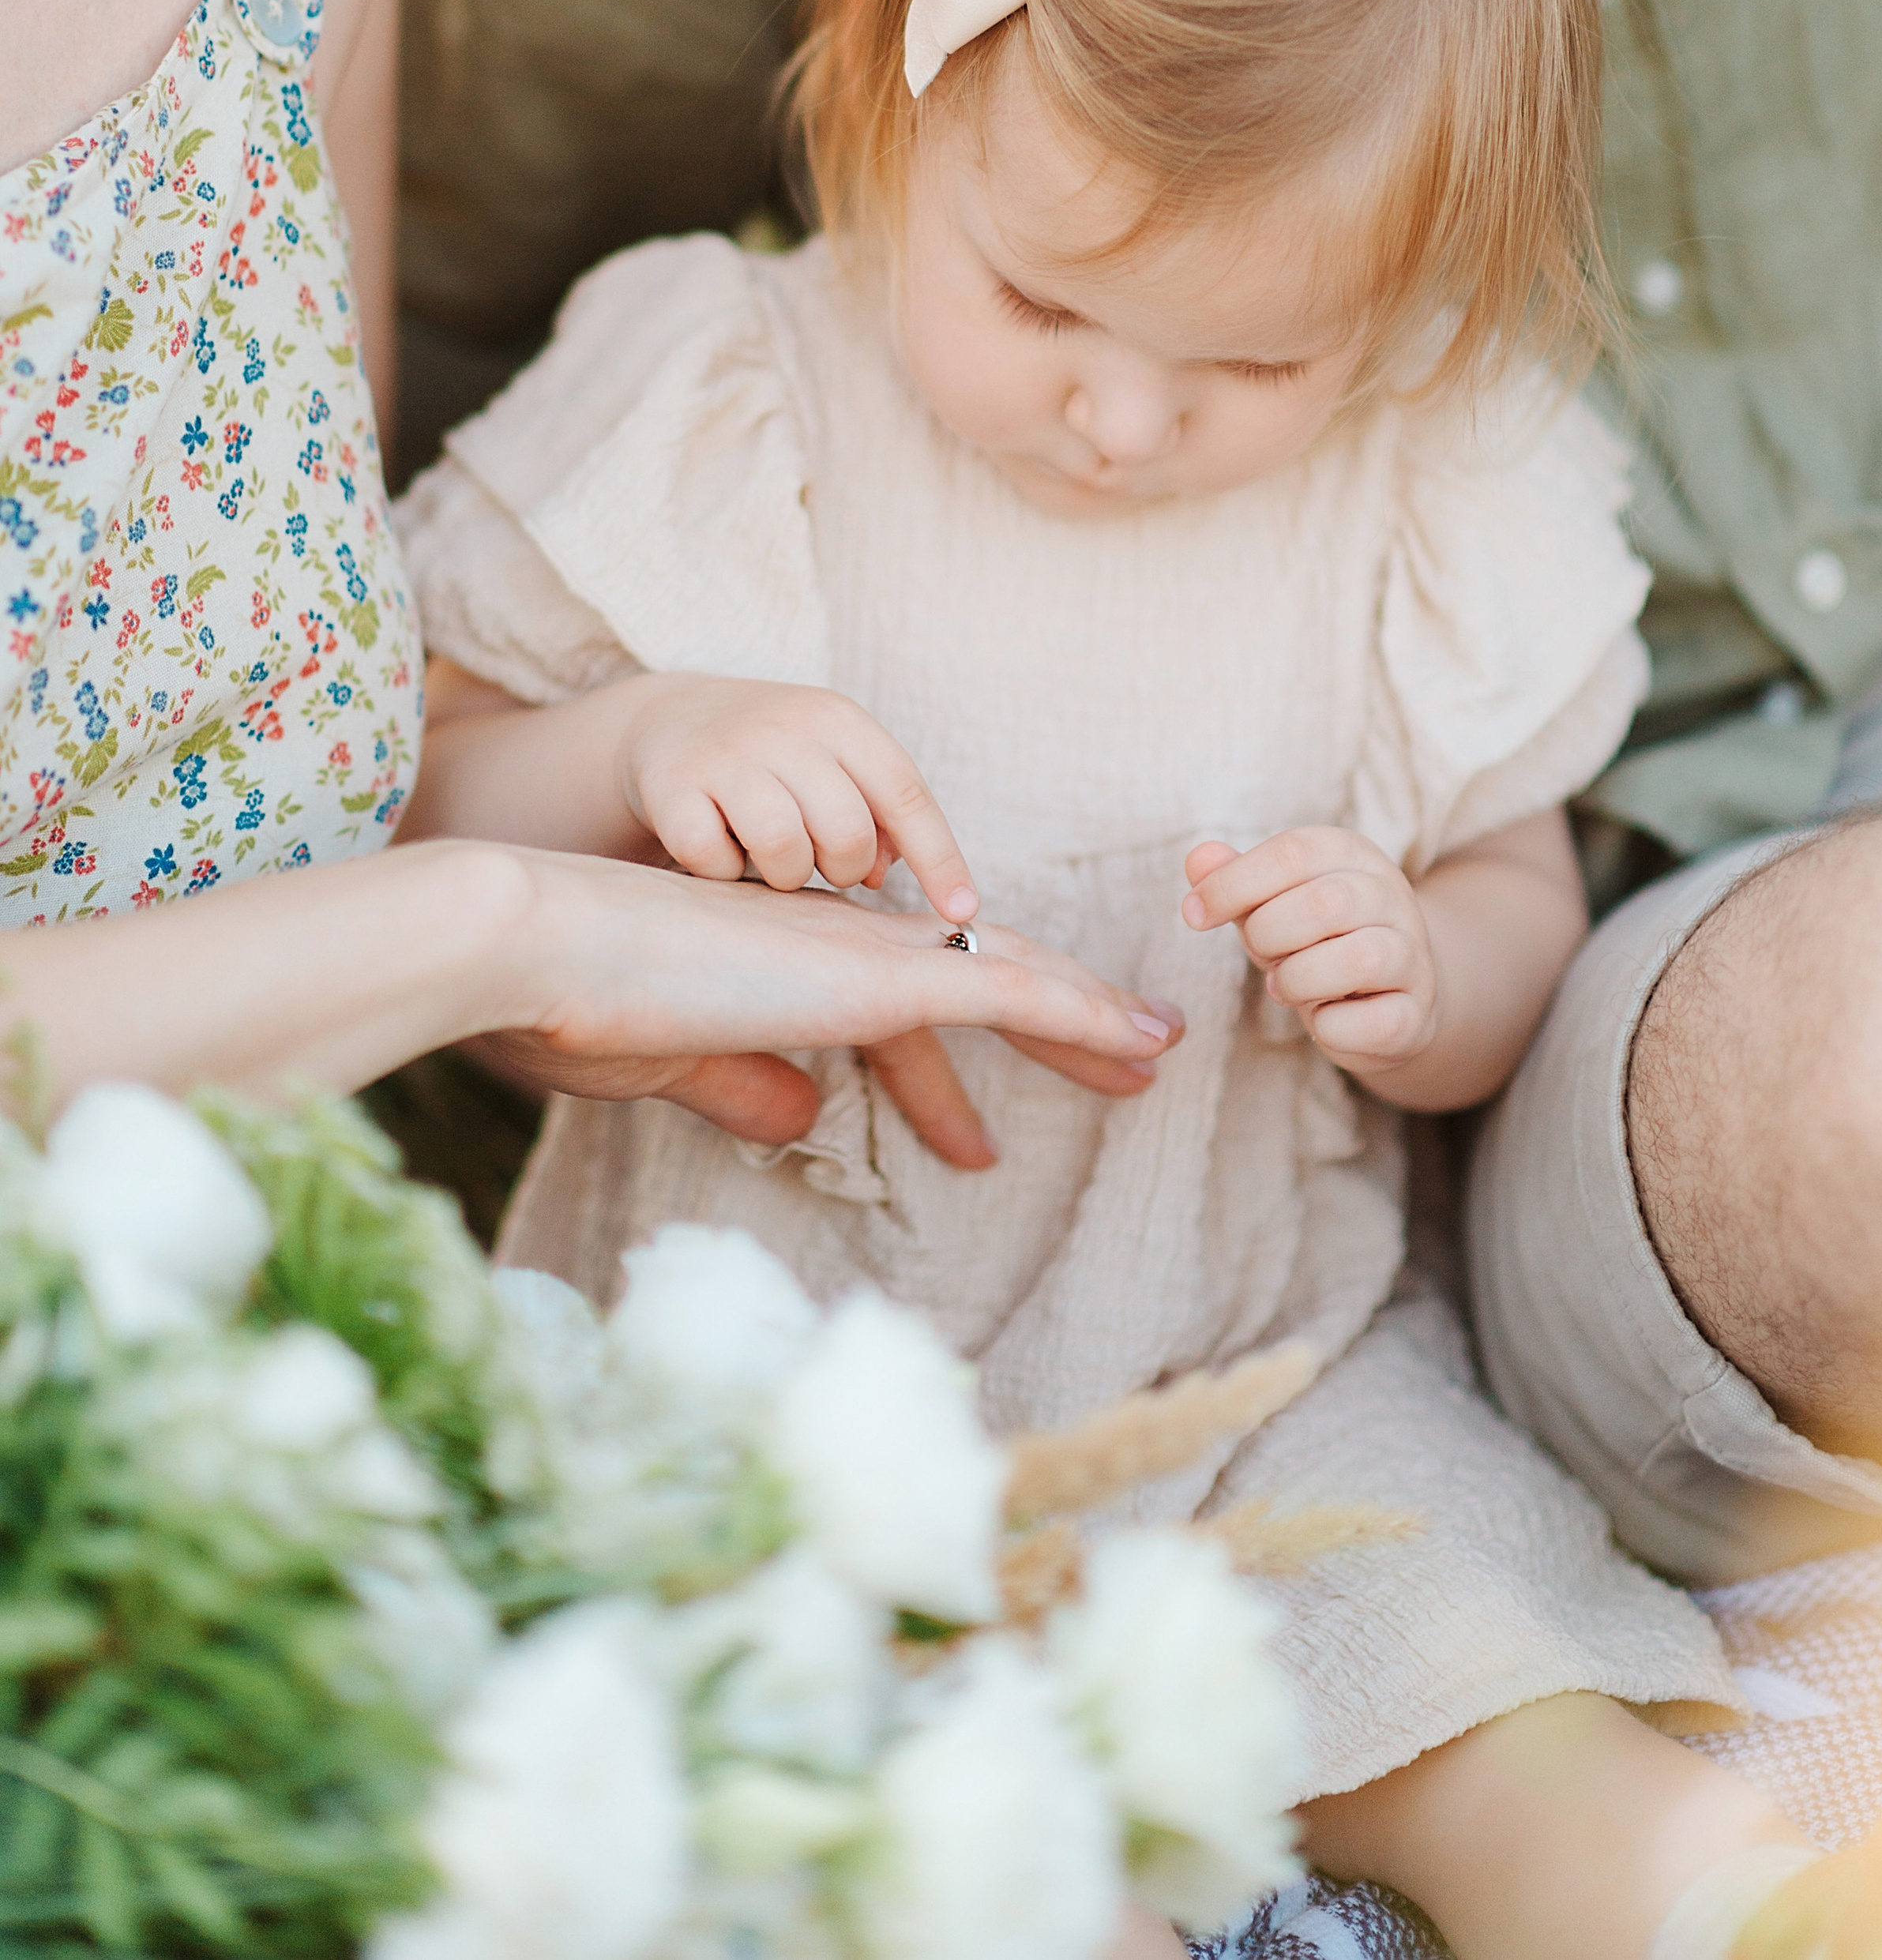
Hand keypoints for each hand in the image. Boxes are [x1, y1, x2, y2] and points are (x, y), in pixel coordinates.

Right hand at [480, 849, 1182, 1166]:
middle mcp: (842, 941)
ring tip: (1158, 1049)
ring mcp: (863, 952)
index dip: (947, 1072)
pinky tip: (1133, 1036)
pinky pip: (1004, 989)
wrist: (534, 940)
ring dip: (1089, 1015)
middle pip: (978, 977)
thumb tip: (802, 1120)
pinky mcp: (872, 974)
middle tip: (1133, 1056)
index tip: (982, 1130)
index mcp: (790, 962)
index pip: (897, 1017)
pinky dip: (1077, 1011)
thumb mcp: (672, 1063)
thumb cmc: (575, 1000)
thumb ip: (741, 1087)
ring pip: (1009, 975)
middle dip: (1057, 1020)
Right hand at [617, 676, 978, 926]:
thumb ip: (877, 815)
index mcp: (839, 721)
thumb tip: (886, 879)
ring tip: (773, 857)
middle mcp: (785, 730)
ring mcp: (726, 755)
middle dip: (845, 870)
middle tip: (822, 863)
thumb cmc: (779, 758)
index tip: (963, 914)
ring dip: (786, 876)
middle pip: (848, 832)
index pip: (905, 794)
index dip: (940, 859)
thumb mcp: (835, 765)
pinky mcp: (672, 787)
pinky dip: (725, 875)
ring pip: (784, 851)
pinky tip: (722, 853)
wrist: (673, 718)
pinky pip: (717, 862)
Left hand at [1183, 828, 1437, 1077]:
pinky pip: (1372, 1022)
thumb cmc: (1313, 938)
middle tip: (1261, 952)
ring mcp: (1413, 955)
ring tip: (1284, 986)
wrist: (1384, 994)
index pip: (1294, 852)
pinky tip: (1321, 1018)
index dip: (1234, 883)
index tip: (1194, 913)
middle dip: (1269, 934)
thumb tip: (1199, 861)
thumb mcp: (1267, 901)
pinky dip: (1329, 1027)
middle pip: (1327, 903)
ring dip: (1297, 980)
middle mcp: (1392, 896)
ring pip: (1359, 959)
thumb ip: (1231, 879)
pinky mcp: (1417, 1013)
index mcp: (1351, 854)